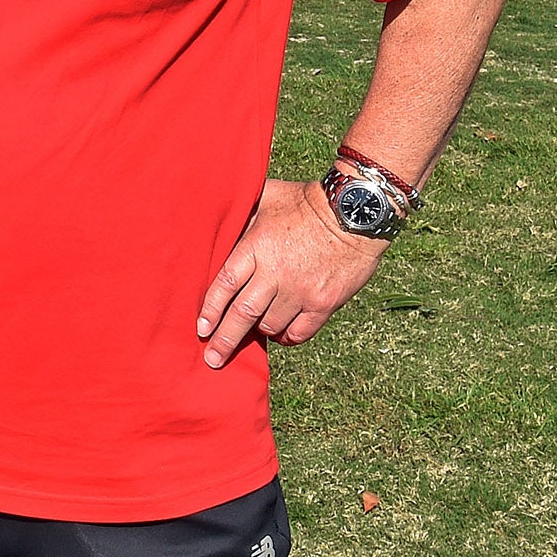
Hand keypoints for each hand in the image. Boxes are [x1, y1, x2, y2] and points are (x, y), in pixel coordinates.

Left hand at [197, 178, 387, 367]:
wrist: (356, 212)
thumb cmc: (305, 200)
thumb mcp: (265, 197)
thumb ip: (241, 214)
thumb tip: (217, 220)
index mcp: (255, 247)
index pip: (224, 285)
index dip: (210, 310)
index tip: (201, 328)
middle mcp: (275, 274)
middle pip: (243, 314)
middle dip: (224, 339)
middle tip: (212, 359)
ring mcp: (301, 291)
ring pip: (270, 325)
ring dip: (258, 332)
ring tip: (251, 333)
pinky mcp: (324, 303)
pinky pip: (300, 332)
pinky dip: (287, 337)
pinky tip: (280, 334)